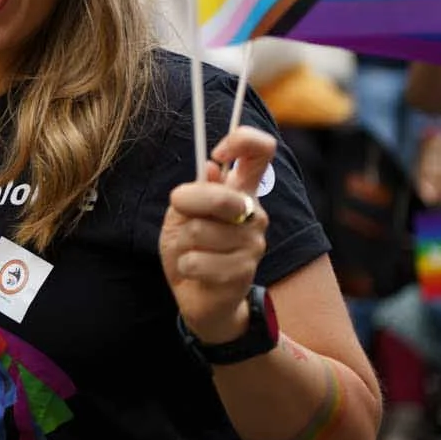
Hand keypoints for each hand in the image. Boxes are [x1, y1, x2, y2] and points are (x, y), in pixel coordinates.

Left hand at [159, 127, 274, 343]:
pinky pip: (197, 261)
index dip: (241, 141)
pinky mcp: (243, 272)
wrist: (199, 298)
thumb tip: (211, 167)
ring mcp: (253, 243)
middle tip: (179, 212)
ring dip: (183, 243)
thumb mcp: (183, 215)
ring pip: (200, 231)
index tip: (217, 153)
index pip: (261, 150)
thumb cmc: (191, 249)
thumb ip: (196, 191)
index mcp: (241, 191)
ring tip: (191, 252)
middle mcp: (254, 213)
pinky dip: (185, 266)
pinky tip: (196, 272)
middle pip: (221, 195)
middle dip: (187, 203)